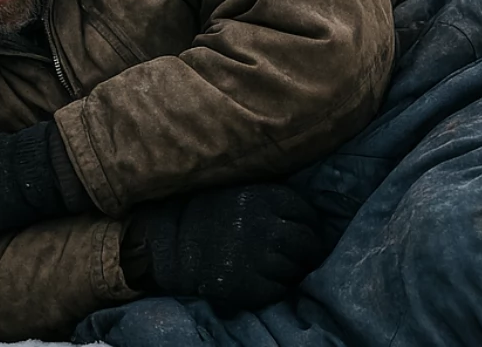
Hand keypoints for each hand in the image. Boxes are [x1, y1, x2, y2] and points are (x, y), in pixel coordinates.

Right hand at [126, 184, 326, 310]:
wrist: (173, 246)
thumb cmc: (209, 214)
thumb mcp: (243, 190)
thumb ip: (274, 200)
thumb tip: (308, 216)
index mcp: (268, 199)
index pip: (308, 215)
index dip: (308, 225)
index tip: (300, 230)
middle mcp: (269, 228)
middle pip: (308, 243)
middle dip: (307, 250)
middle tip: (298, 254)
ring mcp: (262, 260)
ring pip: (297, 268)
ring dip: (292, 269)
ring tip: (275, 265)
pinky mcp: (253, 287)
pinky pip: (280, 290)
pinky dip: (277, 287)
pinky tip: (263, 279)